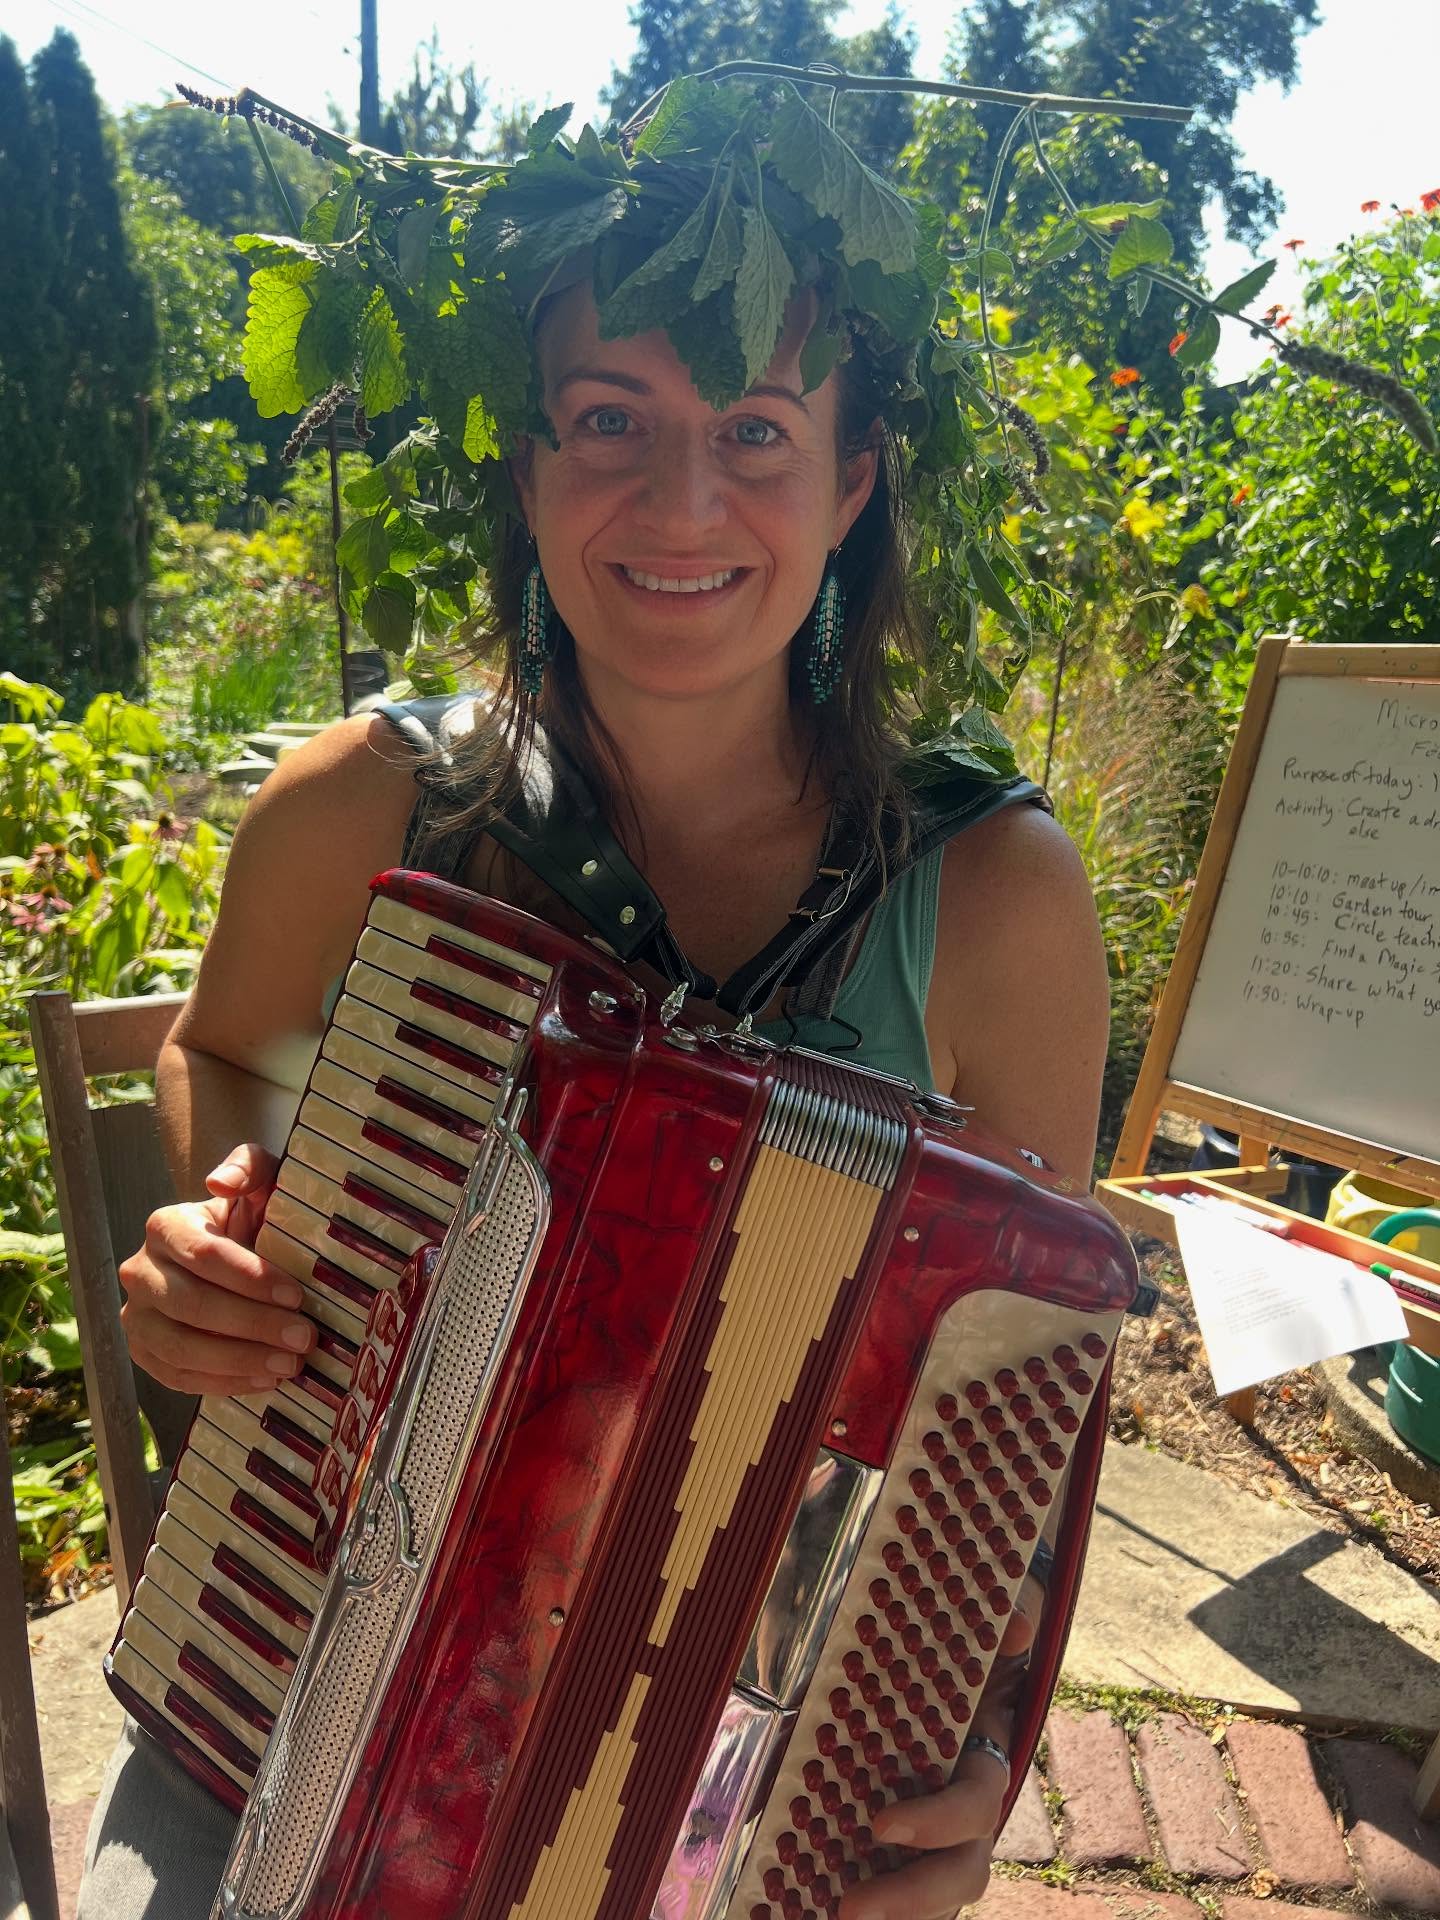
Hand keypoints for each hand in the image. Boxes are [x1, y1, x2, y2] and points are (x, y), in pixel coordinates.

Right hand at [118, 1143, 314, 1395]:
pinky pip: (177, 1376)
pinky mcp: (144, 1353)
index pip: (205, 1255)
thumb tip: (220, 1180)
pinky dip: (223, 1382)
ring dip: (240, 1360)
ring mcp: (137, 1316)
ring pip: (181, 1347)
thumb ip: (248, 1166)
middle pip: (192, 1304)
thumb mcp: (259, 1181)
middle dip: (253, 1324)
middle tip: (304, 1336)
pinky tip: (265, 1379)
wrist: (230, 1252)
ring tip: (290, 1363)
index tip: (297, 1295)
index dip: (251, 1278)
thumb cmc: (250, 1217)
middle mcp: (140, 1271)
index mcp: (165, 1226)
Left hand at [837, 1573, 1042, 1918]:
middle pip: (959, 1874)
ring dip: (891, 1914)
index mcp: (978, 1763)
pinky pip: (893, 1894)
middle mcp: (962, 1815)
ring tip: (834, 1917)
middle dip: (910, 1897)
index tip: (879, 1825)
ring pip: (931, 1899)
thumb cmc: (957, 1649)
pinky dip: (851, 1901)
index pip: (974, 1803)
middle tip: (851, 1907)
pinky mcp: (894, 1851)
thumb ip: (1011, 1611)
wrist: (925, 1657)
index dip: (937, 1821)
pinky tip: (802, 1907)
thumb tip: (1020, 1624)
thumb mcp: (980, 1624)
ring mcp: (932, 1842)